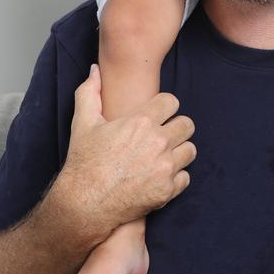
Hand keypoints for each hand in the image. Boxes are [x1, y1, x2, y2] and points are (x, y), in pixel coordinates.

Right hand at [55, 66, 195, 245]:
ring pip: (190, 150)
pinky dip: (176, 176)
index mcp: (141, 121)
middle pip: (187, 124)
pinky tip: (161, 175)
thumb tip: (95, 70)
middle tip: (163, 135)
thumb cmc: (84, 162)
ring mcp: (164, 167)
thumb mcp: (82, 122)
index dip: (165, 107)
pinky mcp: (167, 190)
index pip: (172, 102)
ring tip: (164, 155)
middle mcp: (157, 142)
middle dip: (176, 127)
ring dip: (179, 151)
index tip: (158, 115)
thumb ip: (89, 91)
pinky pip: (185, 177)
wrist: (84, 204)